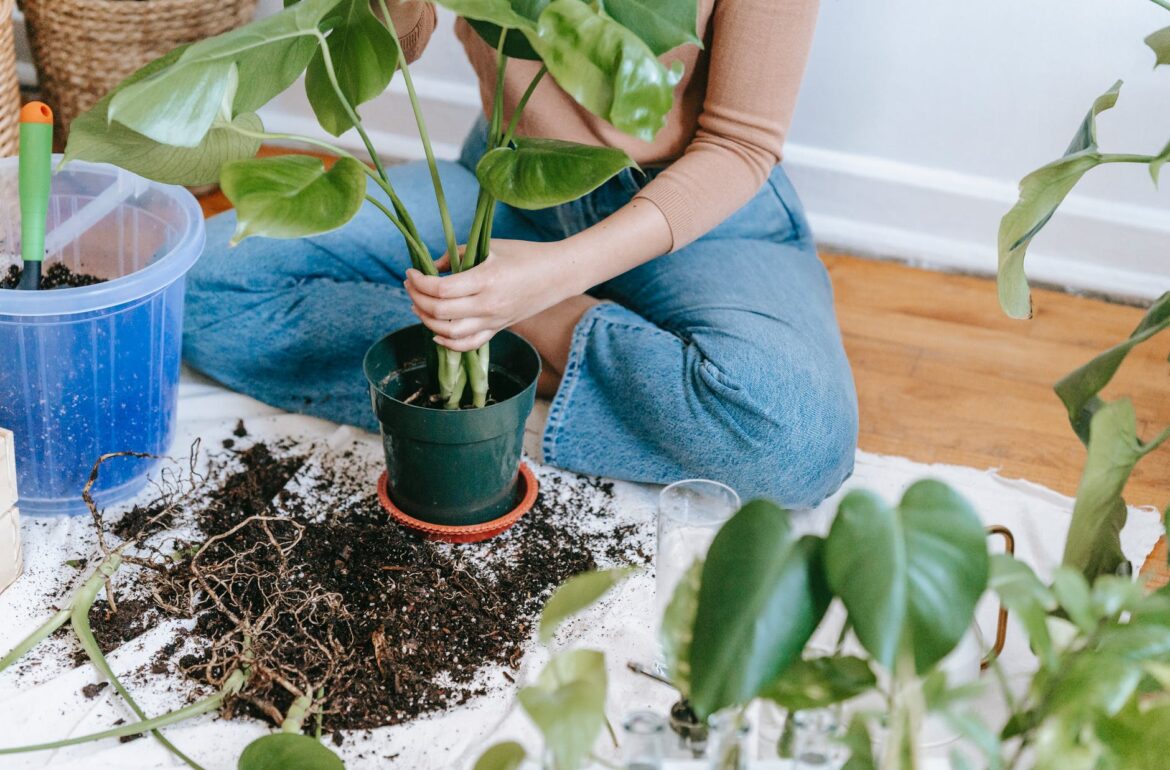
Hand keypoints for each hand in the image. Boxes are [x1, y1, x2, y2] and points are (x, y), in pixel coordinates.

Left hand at [404, 239, 577, 351]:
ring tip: (418, 305)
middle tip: (410, 285)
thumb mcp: (490, 246)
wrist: (558, 275)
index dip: (419, 281)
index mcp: (485, 280)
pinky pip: (468, 344)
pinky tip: (436, 331)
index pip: (440, 289)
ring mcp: (493, 321)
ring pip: (449, 332)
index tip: (411, 271)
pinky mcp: (498, 329)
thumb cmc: (525, 254)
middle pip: (439, 311)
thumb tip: (431, 267)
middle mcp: (488, 305)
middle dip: (417, 298)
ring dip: (426, 319)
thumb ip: (457, 255)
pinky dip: (448, 343)